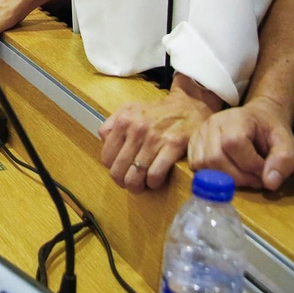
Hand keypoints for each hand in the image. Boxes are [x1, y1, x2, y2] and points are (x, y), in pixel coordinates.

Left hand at [98, 76, 222, 191]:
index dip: (113, 169)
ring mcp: (155, 138)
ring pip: (134, 177)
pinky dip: (153, 183)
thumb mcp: (130, 109)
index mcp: (124, 120)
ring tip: (142, 184)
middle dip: (123, 182)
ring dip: (137, 186)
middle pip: (118, 170)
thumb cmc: (158, 112)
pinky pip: (155, 175)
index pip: (107, 157)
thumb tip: (104, 142)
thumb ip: (112, 124)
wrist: (189, 106)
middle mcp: (137, 128)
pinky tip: (156, 180)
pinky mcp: (173, 145)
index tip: (121, 171)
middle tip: (131, 182)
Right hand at [188, 95, 293, 190]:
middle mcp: (213, 122)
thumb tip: (269, 183)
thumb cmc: (271, 131)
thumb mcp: (287, 143)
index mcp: (236, 118)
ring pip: (203, 164)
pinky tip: (227, 173)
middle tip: (254, 178)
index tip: (264, 170)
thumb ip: (283, 161)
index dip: (250, 164)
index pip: (233, 144)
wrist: (258, 118)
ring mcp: (200, 132)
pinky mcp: (194, 142)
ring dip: (224, 178)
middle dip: (238, 176)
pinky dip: (210, 175)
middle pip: (215, 157)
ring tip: (242, 176)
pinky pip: (195, 165)